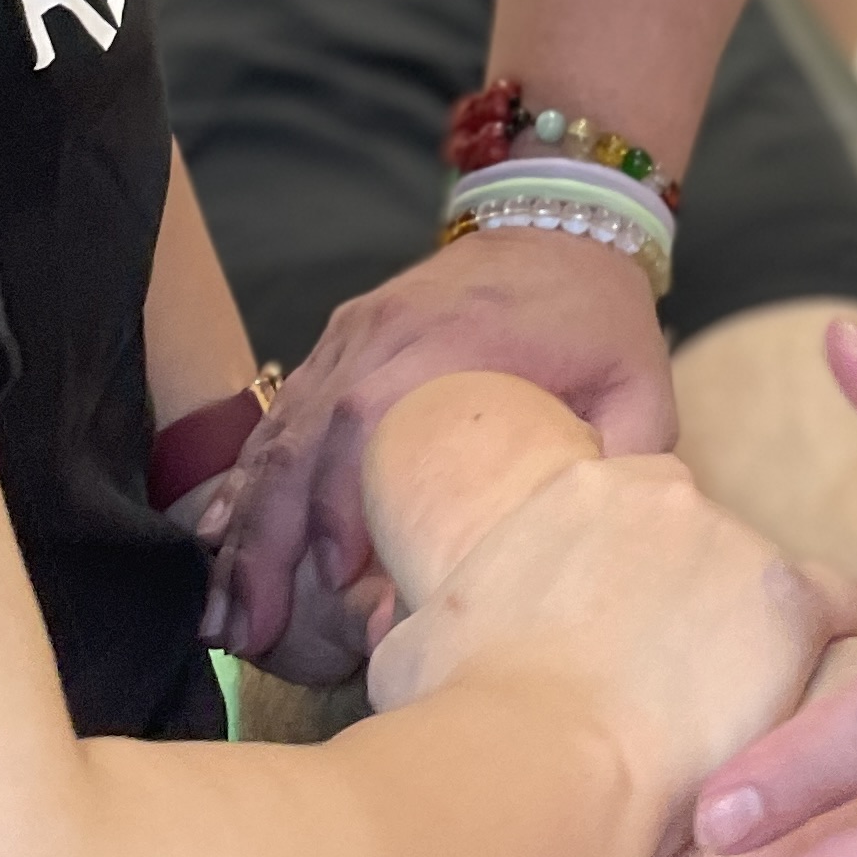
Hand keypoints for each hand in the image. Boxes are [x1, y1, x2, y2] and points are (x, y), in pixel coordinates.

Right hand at [199, 233, 674, 674]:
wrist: (561, 224)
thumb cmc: (602, 325)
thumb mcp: (637, 394)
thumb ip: (608, 472)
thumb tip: (561, 568)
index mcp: (456, 339)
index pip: (367, 418)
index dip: (340, 504)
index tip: (333, 583)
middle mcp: (384, 332)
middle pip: (300, 438)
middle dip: (265, 541)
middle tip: (243, 631)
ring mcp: (351, 334)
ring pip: (277, 434)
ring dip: (244, 526)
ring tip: (221, 615)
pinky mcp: (337, 342)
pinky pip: (279, 417)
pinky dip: (248, 483)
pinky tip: (220, 544)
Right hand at [368, 445, 856, 853]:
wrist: (533, 767)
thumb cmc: (462, 719)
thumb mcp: (417, 649)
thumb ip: (431, 621)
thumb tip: (411, 631)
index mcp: (578, 489)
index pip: (634, 508)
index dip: (633, 576)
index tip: (623, 637)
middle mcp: (662, 491)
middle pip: (699, 535)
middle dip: (689, 599)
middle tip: (666, 683)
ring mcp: (732, 539)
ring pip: (762, 575)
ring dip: (746, 632)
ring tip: (722, 711)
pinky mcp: (787, 600)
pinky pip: (838, 606)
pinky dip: (821, 649)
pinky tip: (794, 702)